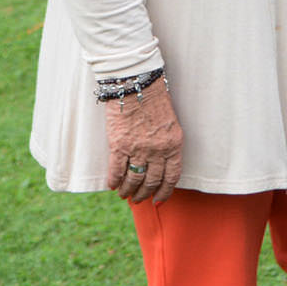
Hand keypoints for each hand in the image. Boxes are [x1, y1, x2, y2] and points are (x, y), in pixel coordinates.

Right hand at [104, 82, 183, 204]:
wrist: (137, 85)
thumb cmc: (155, 102)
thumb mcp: (170, 124)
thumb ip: (167, 145)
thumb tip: (159, 165)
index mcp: (174, 144)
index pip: (172, 176)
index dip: (165, 191)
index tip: (159, 200)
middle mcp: (157, 150)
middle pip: (151, 181)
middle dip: (145, 194)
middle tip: (139, 199)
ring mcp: (138, 148)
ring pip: (133, 179)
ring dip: (128, 190)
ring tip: (124, 194)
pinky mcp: (119, 145)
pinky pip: (116, 170)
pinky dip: (113, 181)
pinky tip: (112, 185)